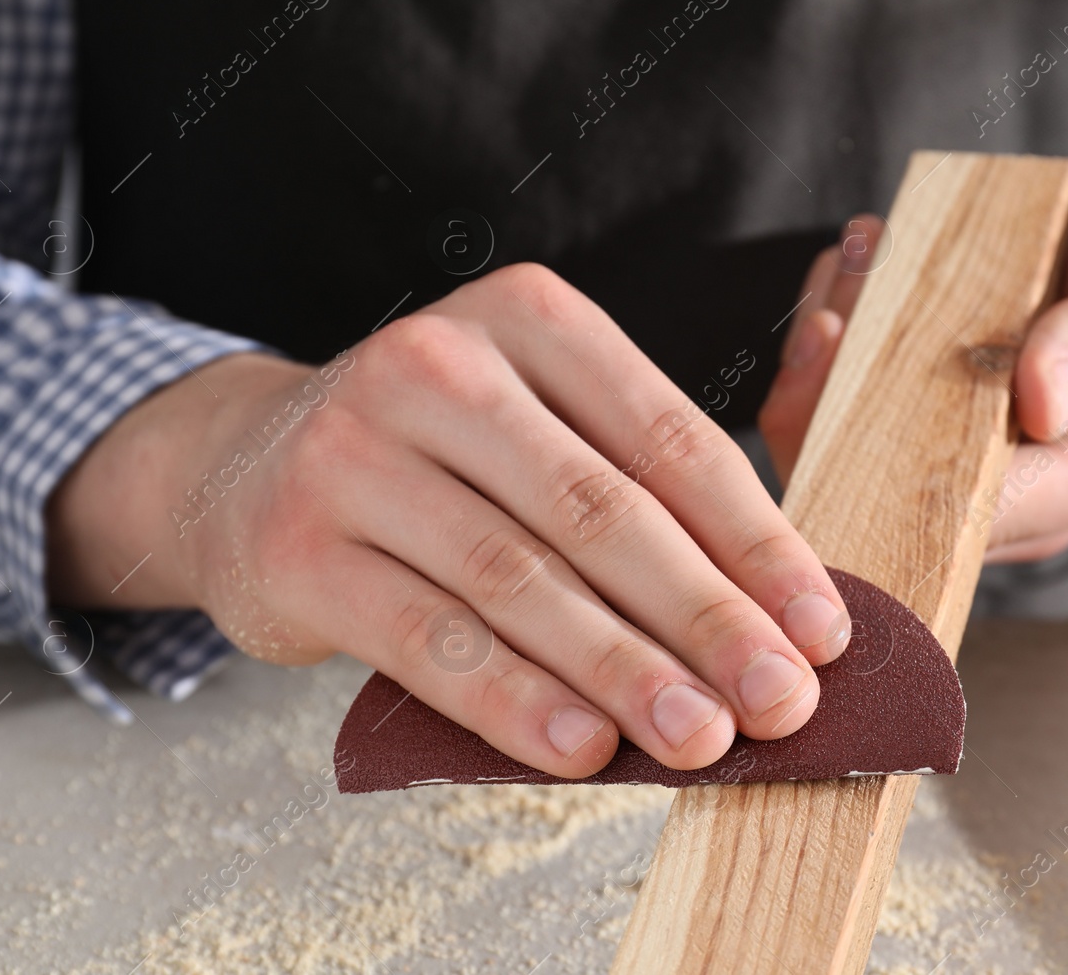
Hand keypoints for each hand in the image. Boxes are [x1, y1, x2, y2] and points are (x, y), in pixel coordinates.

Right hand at [46, 265, 850, 777]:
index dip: (755, 542)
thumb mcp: (538, 431)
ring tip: (701, 738)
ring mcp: (355, 452)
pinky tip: (581, 748)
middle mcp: (437, 365)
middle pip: (599, 509)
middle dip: (704, 616)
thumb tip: (773, 620)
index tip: (821, 631)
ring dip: (622, 670)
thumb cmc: (438, 460)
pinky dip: (512, 700)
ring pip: (517, 578)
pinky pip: (428, 639)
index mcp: (527, 318)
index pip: (669, 438)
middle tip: (781, 701)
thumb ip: (638, 494)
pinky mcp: (300, 548)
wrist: (245, 467)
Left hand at [759, 157, 1067, 559]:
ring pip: (861, 450)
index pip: (984, 514)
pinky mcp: (941, 426)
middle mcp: (1034, 490)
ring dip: (828, 363)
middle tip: (832, 311)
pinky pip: (859, 407)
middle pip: (900, 495)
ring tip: (849, 266)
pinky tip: (851, 272)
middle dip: (838, 403)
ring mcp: (980, 461)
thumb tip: (1042, 403)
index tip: (847, 369)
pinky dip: (840, 341)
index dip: (898, 467)